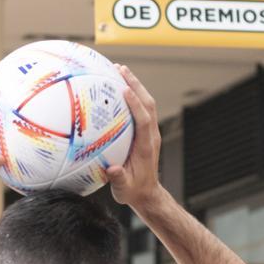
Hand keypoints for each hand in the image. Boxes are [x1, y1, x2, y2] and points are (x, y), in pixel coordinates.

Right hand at [105, 65, 164, 209]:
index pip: (144, 120)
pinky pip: (140, 109)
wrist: (147, 193)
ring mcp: (149, 132)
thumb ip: (119, 179)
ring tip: (119, 70)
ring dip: (134, 86)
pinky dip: (132, 95)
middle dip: (135, 85)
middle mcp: (151, 136)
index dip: (136, 105)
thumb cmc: (133, 191)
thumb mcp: (124, 189)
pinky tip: (117, 88)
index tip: (124, 90)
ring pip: (146, 103)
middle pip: (147, 104)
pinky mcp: (144, 132)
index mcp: (146, 146)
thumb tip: (112, 170)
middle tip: (120, 69)